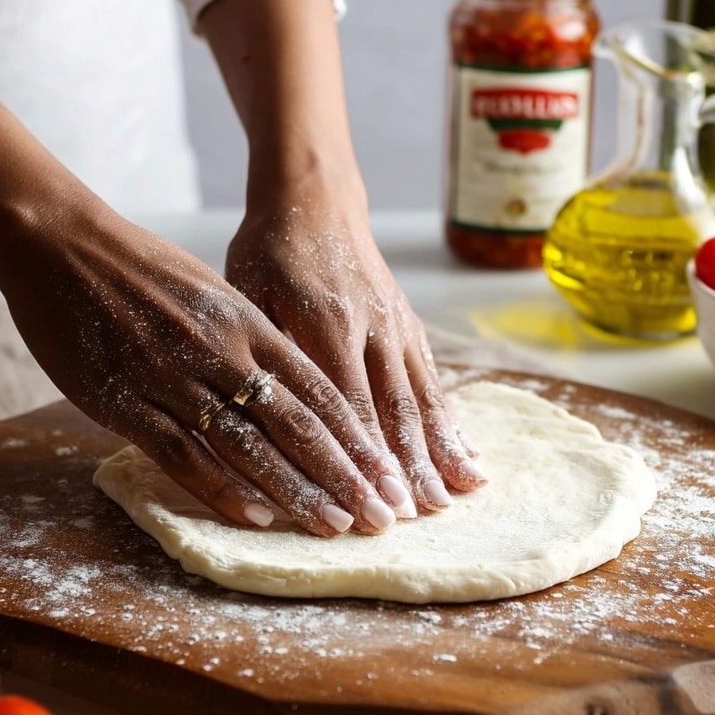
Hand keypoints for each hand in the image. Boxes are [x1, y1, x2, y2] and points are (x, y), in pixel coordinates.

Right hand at [0, 200, 408, 537]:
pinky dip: (221, 488)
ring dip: (295, 490)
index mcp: (250, 324)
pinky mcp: (127, 400)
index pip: (321, 392)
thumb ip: (252, 338)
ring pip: (250, 445)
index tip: (389, 475)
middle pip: (298, 424)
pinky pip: (183, 452)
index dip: (358, 439)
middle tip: (380, 516)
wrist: (62, 243)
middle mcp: (224, 351)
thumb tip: (288, 384)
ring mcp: (175, 377)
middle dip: (345, 475)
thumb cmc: (141, 268)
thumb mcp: (214, 292)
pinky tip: (255, 516)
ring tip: (334, 526)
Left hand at [225, 199, 486, 513]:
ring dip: (438, 450)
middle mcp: (369, 328)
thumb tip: (269, 417)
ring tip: (454, 496)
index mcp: (323, 324)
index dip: (361, 458)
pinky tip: (467, 455)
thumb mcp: (248, 291)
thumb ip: (265, 351)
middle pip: (392, 408)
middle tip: (417, 516)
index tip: (371, 502)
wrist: (315, 197)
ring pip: (421, 397)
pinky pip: (433, 379)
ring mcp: (395, 326)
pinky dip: (451, 420)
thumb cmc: (270, 249)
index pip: (346, 405)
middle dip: (407, 466)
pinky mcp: (409, 325)